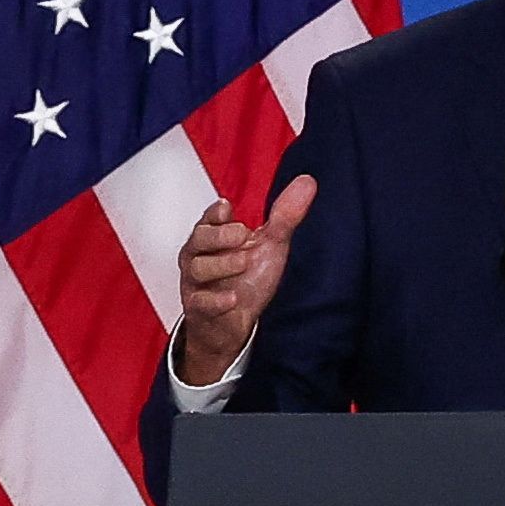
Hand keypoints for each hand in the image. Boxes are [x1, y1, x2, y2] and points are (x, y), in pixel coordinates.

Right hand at [174, 175, 317, 384]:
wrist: (234, 323)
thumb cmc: (246, 279)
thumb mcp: (270, 245)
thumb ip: (284, 216)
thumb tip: (307, 181)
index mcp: (214, 236)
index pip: (208, 217)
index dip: (215, 212)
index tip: (228, 209)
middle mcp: (200, 256)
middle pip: (198, 238)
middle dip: (219, 235)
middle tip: (242, 235)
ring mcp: (196, 282)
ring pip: (197, 268)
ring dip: (221, 265)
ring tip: (243, 263)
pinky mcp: (198, 308)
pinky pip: (200, 302)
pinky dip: (216, 300)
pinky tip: (232, 298)